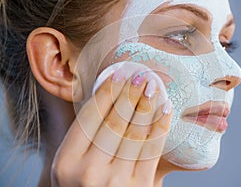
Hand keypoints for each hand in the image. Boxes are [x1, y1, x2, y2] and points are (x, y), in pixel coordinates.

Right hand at [51, 67, 172, 186]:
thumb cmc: (83, 185)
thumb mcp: (72, 165)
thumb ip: (85, 137)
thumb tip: (108, 94)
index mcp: (65, 163)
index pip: (90, 117)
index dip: (107, 92)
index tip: (119, 74)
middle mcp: (88, 173)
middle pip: (114, 122)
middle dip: (129, 94)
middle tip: (140, 75)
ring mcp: (116, 182)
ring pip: (135, 133)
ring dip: (146, 106)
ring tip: (153, 86)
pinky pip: (152, 150)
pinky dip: (160, 126)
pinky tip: (164, 110)